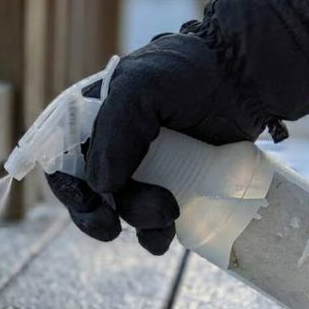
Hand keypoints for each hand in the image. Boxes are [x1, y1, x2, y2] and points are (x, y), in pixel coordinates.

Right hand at [47, 31, 269, 254]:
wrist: (246, 79)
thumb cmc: (188, 71)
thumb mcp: (142, 86)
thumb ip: (115, 130)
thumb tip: (100, 185)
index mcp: (91, 120)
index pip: (62, 161)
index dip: (69, 189)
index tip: (91, 205)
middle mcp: (111, 148)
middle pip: (88, 195)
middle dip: (100, 215)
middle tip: (114, 227)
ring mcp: (142, 171)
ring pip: (121, 212)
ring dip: (138, 222)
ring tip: (168, 214)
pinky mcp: (171, 188)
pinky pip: (152, 224)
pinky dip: (155, 236)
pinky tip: (168, 233)